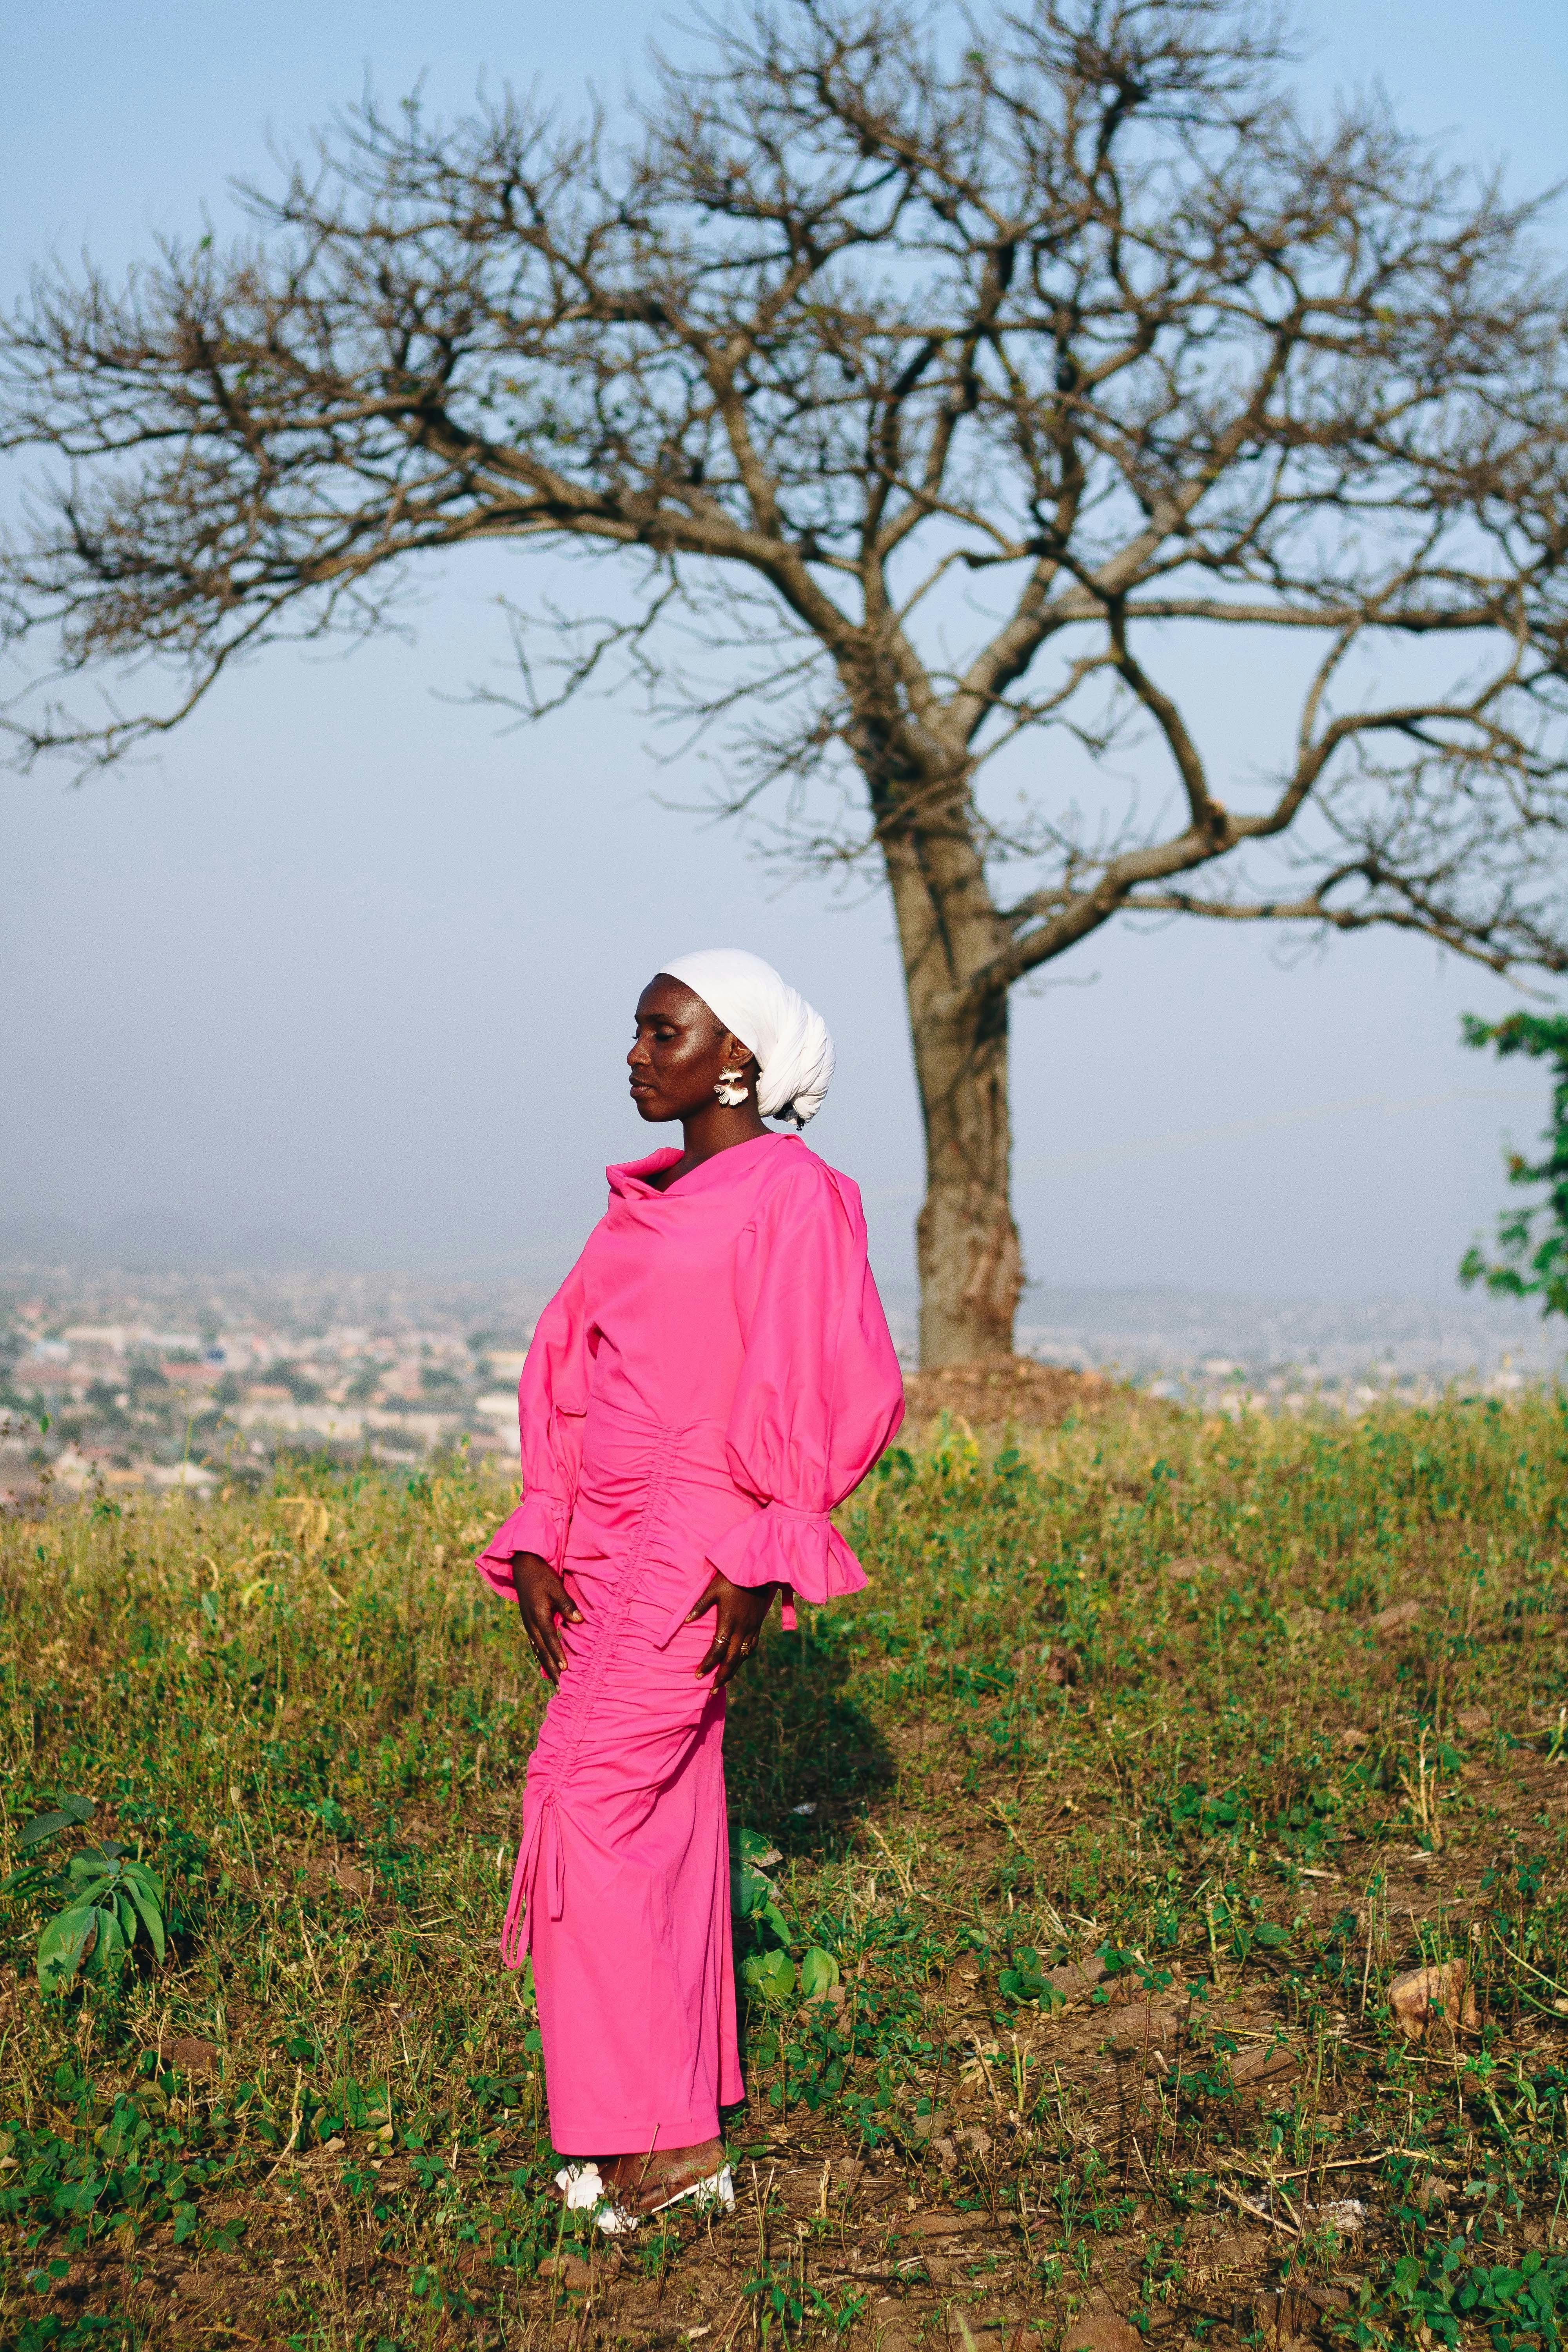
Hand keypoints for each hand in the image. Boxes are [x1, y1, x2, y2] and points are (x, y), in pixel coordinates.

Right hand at [509, 1551, 584, 1684]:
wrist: (522, 1566)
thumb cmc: (542, 1575)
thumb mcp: (556, 1586)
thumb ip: (567, 1605)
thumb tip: (580, 1621)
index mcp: (538, 1616)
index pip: (550, 1640)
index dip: (558, 1655)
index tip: (565, 1670)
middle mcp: (531, 1624)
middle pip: (543, 1652)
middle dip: (552, 1670)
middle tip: (560, 1689)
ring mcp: (528, 1624)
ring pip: (539, 1650)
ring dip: (547, 1667)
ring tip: (555, 1683)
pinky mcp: (529, 1622)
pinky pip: (535, 1644)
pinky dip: (541, 1656)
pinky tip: (545, 1664)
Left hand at [684, 1573, 778, 1688]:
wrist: (758, 1571)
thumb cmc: (731, 1578)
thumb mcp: (712, 1589)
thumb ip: (700, 1606)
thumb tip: (686, 1621)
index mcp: (728, 1622)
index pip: (717, 1650)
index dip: (707, 1665)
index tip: (698, 1676)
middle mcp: (741, 1629)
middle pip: (731, 1660)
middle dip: (721, 1677)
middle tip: (712, 1691)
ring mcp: (751, 1628)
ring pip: (742, 1656)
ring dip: (733, 1671)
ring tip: (723, 1683)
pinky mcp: (758, 1625)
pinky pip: (752, 1647)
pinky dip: (744, 1658)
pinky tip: (739, 1662)